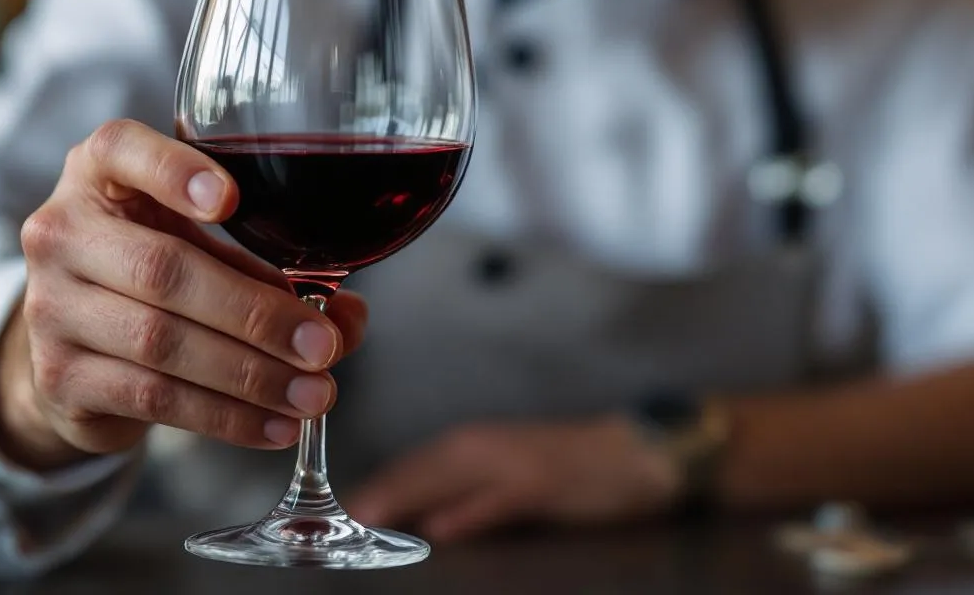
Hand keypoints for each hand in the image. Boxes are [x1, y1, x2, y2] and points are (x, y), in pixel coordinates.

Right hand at [0, 119, 367, 471]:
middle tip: (321, 345)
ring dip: (251, 376)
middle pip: (163, 270)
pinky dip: (225, 416)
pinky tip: (276, 426)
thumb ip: (273, 270)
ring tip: (314, 395)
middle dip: (255, 314)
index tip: (231, 201)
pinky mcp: (59, 377)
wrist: (74, 343)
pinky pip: (153, 398)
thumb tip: (348, 318)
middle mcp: (62, 231)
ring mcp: (50, 306)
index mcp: (99, 174)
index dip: (174, 172)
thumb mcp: (205, 247)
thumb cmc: (158, 272)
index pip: (120, 150)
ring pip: (161, 343)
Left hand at [348, 417, 682, 541]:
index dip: (378, 483)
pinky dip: (469, 511)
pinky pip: (499, 498)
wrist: (635, 453)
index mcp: (476, 445)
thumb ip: (463, 492)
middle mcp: (488, 446)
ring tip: (372, 518)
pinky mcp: (545, 483)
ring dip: (410, 494)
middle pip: (423, 465)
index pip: (415, 462)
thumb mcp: (509, 477)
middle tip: (338, 518)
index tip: (337, 508)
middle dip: (382, 489)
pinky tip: (442, 528)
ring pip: (452, 475)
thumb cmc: (569, 467)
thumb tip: (417, 515)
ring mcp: (517, 462)